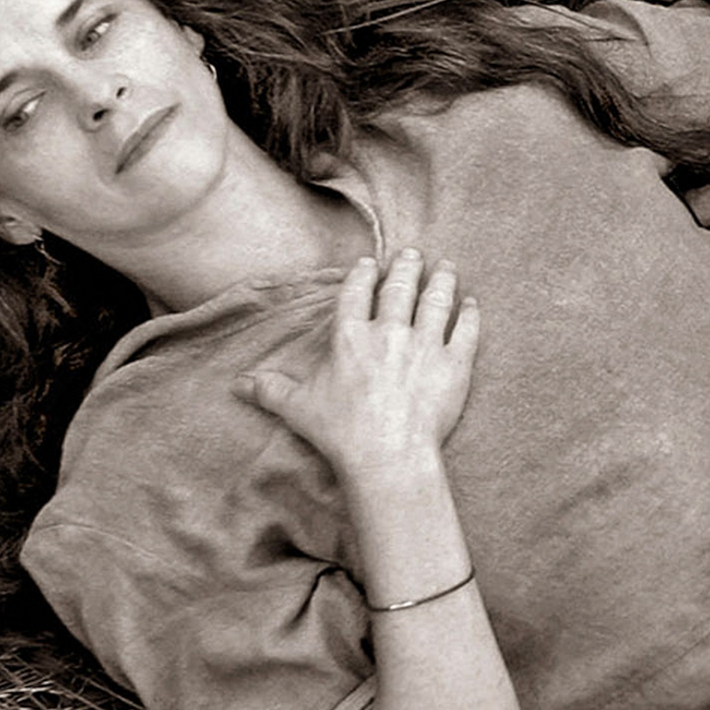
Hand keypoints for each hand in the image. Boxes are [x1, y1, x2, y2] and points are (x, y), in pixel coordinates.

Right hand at [236, 250, 480, 483]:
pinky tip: (471, 304)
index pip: (356, 293)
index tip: (369, 263)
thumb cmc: (341, 432)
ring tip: (447, 267)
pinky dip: (470, 315)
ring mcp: (425, 345)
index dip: (363, 275)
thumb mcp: (298, 407)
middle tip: (413, 253)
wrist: (388, 455)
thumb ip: (270, 390)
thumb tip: (239, 384)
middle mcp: (389, 331)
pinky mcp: (455, 364)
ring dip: (442, 281)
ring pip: (436, 301)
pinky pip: (466, 331)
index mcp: (350, 336)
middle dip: (407, 267)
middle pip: (400, 288)